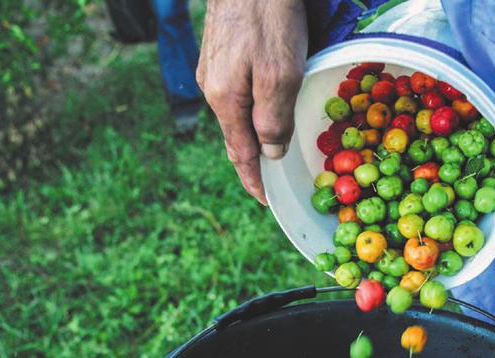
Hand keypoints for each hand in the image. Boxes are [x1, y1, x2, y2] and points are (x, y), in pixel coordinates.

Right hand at [197, 0, 307, 202]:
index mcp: (225, 100)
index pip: (240, 154)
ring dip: (252, 134)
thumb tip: (270, 152)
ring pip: (235, 113)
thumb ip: (274, 118)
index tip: (266, 201)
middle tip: (270, 181)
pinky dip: (250, 110)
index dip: (254, 180)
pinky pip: (236, 93)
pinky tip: (262, 110)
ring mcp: (213, 68)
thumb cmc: (268, 18)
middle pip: (235, 135)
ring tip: (269, 150)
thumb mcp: (281, 74)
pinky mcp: (220, 51)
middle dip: (252, 161)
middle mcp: (213, 88)